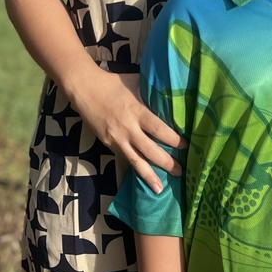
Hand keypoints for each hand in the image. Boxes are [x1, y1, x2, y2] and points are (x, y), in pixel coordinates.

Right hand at [71, 69, 184, 192]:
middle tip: (181, 172)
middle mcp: (128, 128)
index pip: (159, 130)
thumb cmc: (113, 83)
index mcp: (137, 111)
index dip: (173, 140)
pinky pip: (124, 159)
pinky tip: (142, 179)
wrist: (85, 89)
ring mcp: (117, 138)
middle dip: (166, 163)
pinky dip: (134, 169)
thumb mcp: (136, 83)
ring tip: (160, 189)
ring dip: (149, 176)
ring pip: (136, 161)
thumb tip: (171, 93)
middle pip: (150, 150)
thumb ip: (151, 92)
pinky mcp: (108, 144)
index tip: (186, 146)